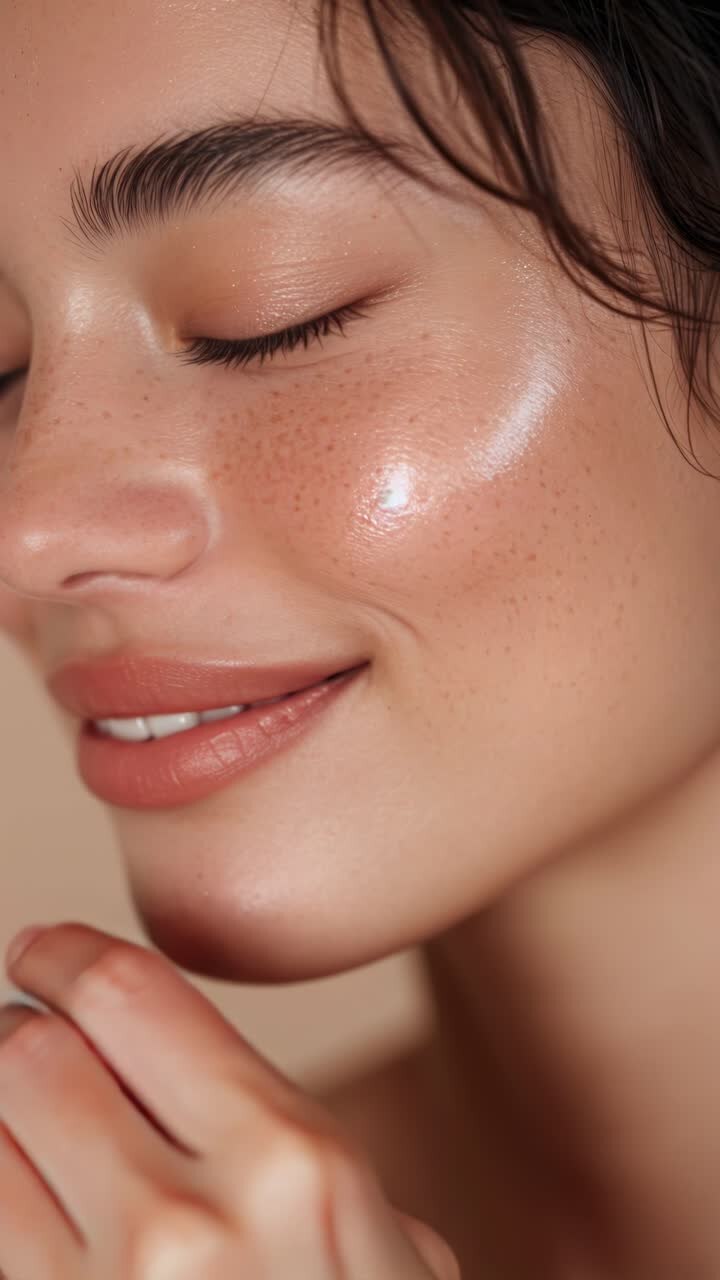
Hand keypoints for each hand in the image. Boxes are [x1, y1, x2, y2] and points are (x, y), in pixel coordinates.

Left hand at [0, 922, 459, 1277]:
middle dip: (16, 1038)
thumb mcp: (378, 1235)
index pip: (127, 994)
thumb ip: (278, 1142)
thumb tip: (152, 1070)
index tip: (42, 955)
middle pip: (27, 1056)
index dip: (64, 956)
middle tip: (24, 1045)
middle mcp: (184, 1226)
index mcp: (288, 1159)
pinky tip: (23, 1201)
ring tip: (21, 1132)